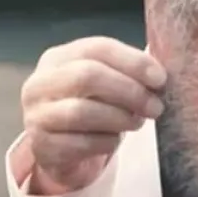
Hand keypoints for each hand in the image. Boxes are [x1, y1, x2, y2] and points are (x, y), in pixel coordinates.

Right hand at [20, 36, 167, 194]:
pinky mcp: (42, 146)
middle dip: (129, 91)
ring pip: (82, 112)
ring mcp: (36, 115)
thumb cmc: (90, 106)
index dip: (133, 61)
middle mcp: (40, 83)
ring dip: (120, 118)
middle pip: (87, 76)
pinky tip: (115, 140)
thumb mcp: (104, 82)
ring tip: (137, 122)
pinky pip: (81, 143)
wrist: (61, 148)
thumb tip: (159, 74)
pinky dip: (107, 142)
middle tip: (155, 106)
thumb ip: (126, 71)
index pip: (97, 48)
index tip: (160, 78)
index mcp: (57, 57)